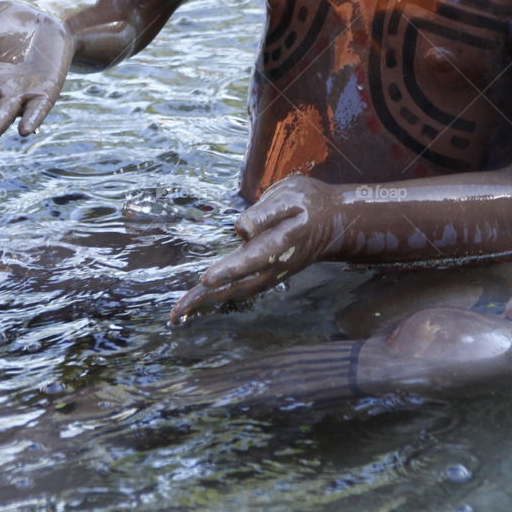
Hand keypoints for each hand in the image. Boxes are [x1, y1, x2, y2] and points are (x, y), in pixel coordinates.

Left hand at [170, 175, 342, 324]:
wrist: (335, 222)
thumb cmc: (309, 203)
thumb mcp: (290, 196)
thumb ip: (265, 213)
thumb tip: (239, 229)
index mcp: (280, 243)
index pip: (251, 259)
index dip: (228, 270)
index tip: (205, 279)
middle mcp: (275, 266)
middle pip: (237, 285)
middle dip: (206, 298)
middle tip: (177, 313)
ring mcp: (272, 274)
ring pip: (237, 292)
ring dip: (209, 303)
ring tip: (180, 314)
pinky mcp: (268, 275)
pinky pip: (241, 291)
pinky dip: (220, 298)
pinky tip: (202, 303)